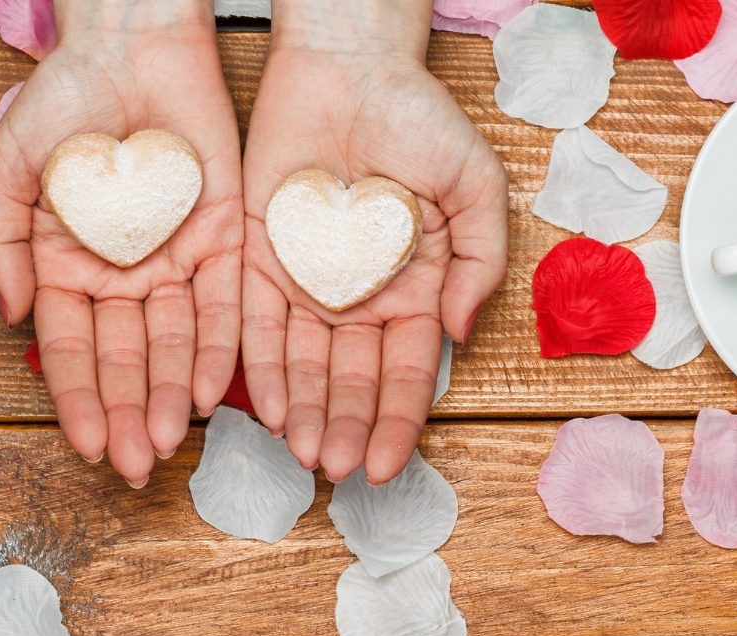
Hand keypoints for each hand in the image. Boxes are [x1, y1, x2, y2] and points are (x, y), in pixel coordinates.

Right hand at [0, 0, 242, 487]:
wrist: (132, 44)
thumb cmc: (64, 98)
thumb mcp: (8, 165)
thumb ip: (0, 239)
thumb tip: (11, 313)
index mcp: (66, 269)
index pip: (70, 350)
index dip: (78, 398)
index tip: (86, 444)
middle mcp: (123, 278)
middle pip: (125, 361)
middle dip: (127, 415)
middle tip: (133, 466)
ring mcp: (176, 262)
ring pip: (174, 344)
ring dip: (171, 396)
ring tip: (170, 441)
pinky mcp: (225, 238)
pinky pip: (224, 305)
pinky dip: (219, 347)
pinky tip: (215, 390)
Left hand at [242, 0, 507, 483]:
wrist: (349, 64)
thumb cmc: (418, 116)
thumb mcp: (475, 184)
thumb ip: (480, 258)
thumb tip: (458, 330)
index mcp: (414, 289)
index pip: (405, 371)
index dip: (397, 421)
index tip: (387, 466)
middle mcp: (358, 298)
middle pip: (350, 380)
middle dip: (345, 427)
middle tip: (336, 470)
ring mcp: (306, 282)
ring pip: (302, 364)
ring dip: (302, 412)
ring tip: (302, 453)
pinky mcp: (256, 257)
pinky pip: (255, 322)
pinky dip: (258, 365)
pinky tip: (260, 406)